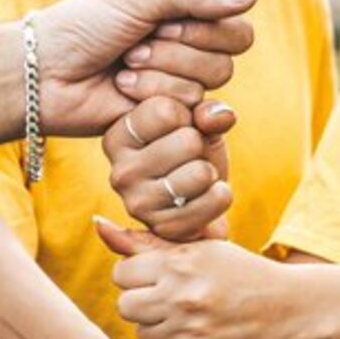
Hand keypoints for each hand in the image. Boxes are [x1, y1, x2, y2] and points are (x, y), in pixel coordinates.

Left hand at [34, 0, 256, 133]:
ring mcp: (183, 77)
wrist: (45, 76)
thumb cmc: (84, 27)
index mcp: (188, 4)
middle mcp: (193, 40)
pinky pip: (190, 108)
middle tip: (134, 44)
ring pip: (211, 80)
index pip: (236, 10)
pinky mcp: (172, 113)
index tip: (160, 16)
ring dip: (162, 72)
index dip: (205, 17)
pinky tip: (124, 92)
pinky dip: (154, 97)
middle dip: (178, 47)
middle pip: (230, 49)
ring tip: (124, 67)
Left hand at [102, 222, 304, 338]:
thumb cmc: (242, 272)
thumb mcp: (200, 249)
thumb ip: (146, 242)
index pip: (122, 273)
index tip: (156, 277)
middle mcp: (183, 292)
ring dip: (156, 327)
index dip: (136, 277)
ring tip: (182, 316)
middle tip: (165, 300)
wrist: (293, 307)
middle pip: (126, 305)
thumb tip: (97, 225)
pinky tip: (196, 333)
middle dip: (140, 304)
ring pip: (143, 332)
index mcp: (181, 260)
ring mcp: (192, 325)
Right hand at [104, 96, 235, 240]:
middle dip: (201, 145)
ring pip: (200, 173)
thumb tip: (219, 116)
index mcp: (118, 137)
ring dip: (210, 171)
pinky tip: (208, 194)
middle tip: (191, 156)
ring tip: (197, 175)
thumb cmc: (193, 149)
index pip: (165, 110)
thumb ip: (207, 111)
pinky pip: (211, 201)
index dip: (187, 115)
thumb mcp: (198, 121)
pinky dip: (220, 196)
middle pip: (188, 141)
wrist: (200, 195)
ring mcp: (138, 204)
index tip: (180, 127)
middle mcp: (120, 171)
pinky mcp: (163, 228)